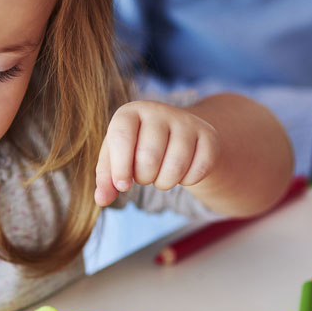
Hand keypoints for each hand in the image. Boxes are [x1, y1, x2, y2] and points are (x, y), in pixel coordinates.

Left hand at [95, 100, 219, 205]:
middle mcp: (158, 110)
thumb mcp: (117, 159)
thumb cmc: (137, 148)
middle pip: (149, 157)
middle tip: (144, 175)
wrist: (176, 136)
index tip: (122, 186)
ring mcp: (186, 121)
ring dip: (164, 183)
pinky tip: (182, 173)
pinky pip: (198, 170)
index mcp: (130, 112)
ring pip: (175, 166)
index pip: (121, 138)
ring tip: (160, 176)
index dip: (119, 168)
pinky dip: (188, 181)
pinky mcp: (209, 135)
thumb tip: (102, 199)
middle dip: (144, 177)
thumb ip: (106, 179)